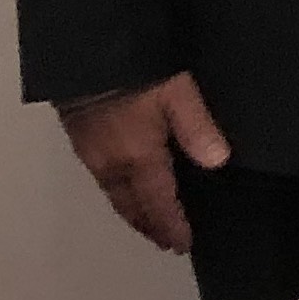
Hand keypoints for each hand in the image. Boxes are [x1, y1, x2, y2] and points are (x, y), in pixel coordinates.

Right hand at [59, 74, 229, 252]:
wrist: (85, 55)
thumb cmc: (137, 74)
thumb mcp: (178, 94)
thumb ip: (198, 128)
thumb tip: (218, 163)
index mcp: (138, 159)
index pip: (158, 203)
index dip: (171, 226)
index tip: (182, 245)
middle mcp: (111, 166)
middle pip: (132, 206)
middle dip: (150, 225)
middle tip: (165, 241)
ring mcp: (91, 155)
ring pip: (114, 196)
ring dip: (132, 212)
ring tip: (147, 222)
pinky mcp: (80, 140)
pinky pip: (102, 181)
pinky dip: (118, 194)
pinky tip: (125, 188)